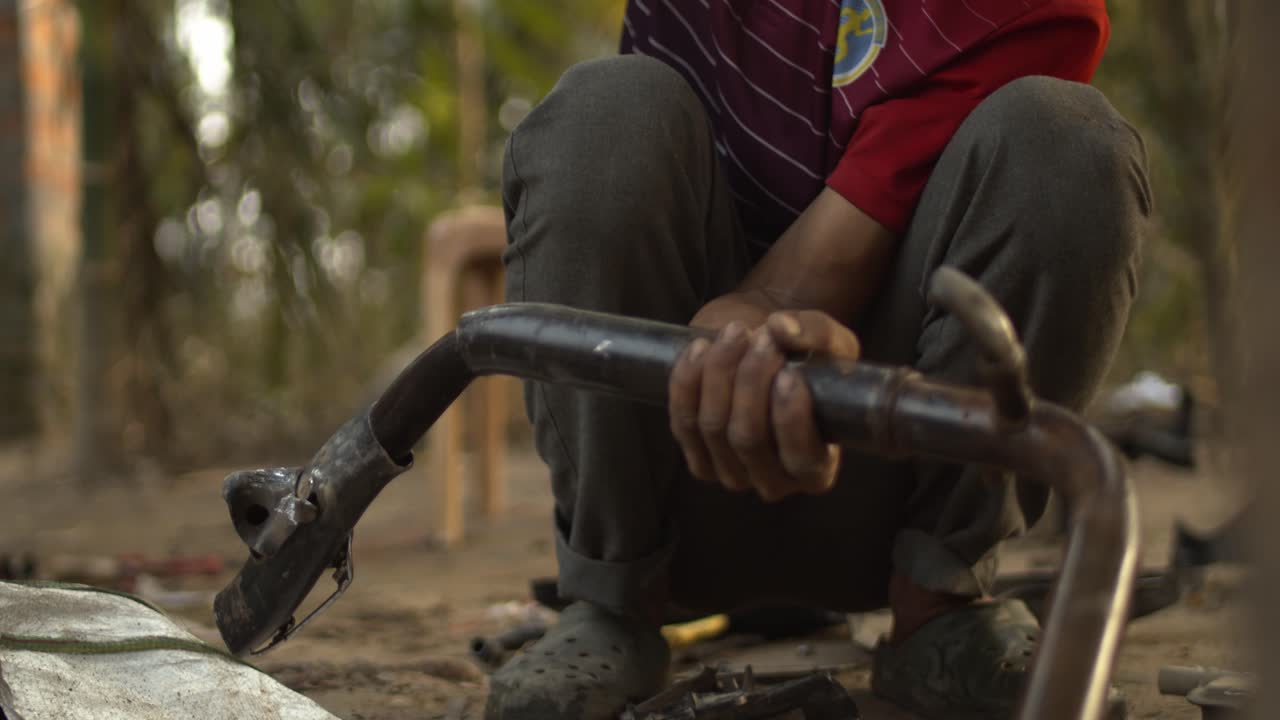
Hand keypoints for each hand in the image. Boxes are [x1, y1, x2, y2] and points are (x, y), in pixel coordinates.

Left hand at [668, 307, 860, 501]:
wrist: (762, 348)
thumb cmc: (807, 356)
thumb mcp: (831, 342)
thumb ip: (816, 332)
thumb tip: (781, 328)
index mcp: (817, 468)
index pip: (801, 458)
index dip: (790, 419)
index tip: (789, 374)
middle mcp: (775, 481)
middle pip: (748, 438)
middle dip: (751, 380)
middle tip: (761, 337)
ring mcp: (732, 474)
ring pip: (713, 427)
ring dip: (720, 372)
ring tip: (735, 332)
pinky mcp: (697, 459)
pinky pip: (682, 424)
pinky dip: (686, 382)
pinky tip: (701, 349)